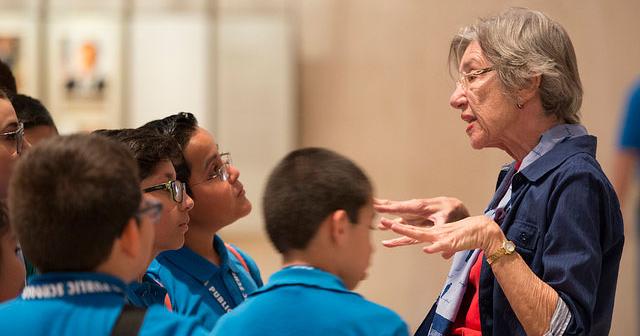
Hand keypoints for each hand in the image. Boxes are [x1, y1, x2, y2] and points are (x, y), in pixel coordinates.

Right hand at [374, 197, 469, 226]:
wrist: (455, 207)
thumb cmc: (452, 212)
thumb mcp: (447, 219)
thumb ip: (441, 226)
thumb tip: (438, 239)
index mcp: (419, 207)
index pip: (401, 207)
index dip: (389, 208)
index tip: (377, 206)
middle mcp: (413, 208)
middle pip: (394, 206)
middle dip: (381, 204)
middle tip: (368, 202)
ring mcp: (412, 212)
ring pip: (394, 210)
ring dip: (382, 209)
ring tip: (370, 209)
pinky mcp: (413, 216)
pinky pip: (398, 216)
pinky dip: (389, 216)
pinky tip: (381, 223)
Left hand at [380, 215, 503, 258]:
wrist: (483, 231)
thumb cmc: (467, 237)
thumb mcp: (452, 245)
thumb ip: (445, 248)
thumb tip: (440, 253)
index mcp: (434, 234)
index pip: (413, 232)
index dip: (399, 230)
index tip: (385, 226)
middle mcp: (435, 233)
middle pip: (412, 231)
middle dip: (396, 226)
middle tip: (382, 221)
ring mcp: (442, 236)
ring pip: (422, 235)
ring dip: (408, 231)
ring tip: (394, 227)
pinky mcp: (452, 242)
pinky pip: (442, 246)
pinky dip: (435, 247)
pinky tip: (427, 249)